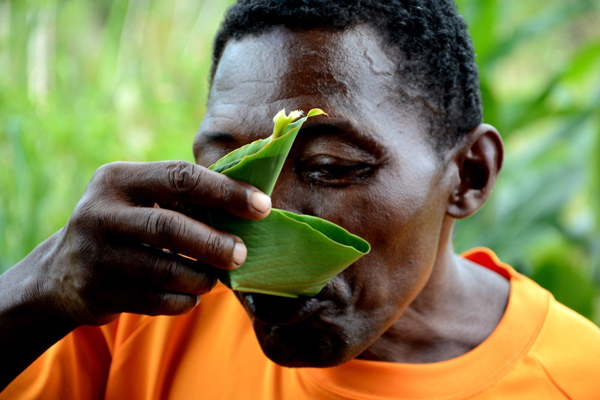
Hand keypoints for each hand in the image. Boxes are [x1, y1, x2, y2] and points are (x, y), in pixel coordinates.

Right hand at [34, 161, 270, 325]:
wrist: (62, 272)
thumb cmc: (124, 226)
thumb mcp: (139, 199)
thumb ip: (183, 197)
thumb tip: (251, 203)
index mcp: (118, 179)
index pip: (180, 177)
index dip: (226, 192)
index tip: (263, 206)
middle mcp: (100, 213)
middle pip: (169, 227)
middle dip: (214, 243)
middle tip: (242, 254)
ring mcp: (96, 255)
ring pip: (164, 270)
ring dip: (201, 277)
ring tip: (215, 277)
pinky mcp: (97, 292)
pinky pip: (155, 301)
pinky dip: (184, 300)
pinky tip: (192, 295)